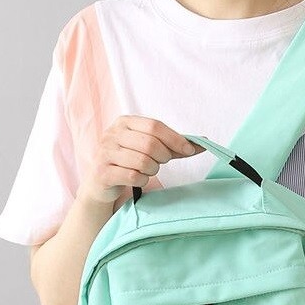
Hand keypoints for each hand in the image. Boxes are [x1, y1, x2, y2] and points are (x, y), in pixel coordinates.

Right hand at [76, 115, 204, 205]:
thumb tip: (203, 143)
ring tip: (148, 171)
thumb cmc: (129, 163)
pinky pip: (133, 176)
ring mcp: (105, 153)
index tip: (189, 150)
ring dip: (152, 170)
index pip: (155, 126)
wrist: (100, 182)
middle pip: (150, 143)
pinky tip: (138, 179)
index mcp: (124, 122)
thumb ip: (173, 146)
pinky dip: (142, 180)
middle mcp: (112, 134)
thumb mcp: (149, 150)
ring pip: (143, 161)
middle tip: (161, 162)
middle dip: (163, 156)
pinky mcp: (103, 172)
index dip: (175, 139)